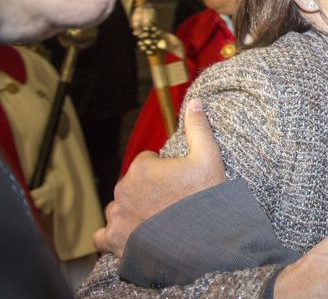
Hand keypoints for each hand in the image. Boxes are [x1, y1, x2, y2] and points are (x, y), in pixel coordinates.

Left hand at [94, 99, 225, 255]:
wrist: (202, 241)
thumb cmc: (206, 199)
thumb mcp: (209, 157)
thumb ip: (198, 127)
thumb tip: (195, 102)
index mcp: (142, 168)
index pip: (146, 162)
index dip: (164, 171)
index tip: (178, 182)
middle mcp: (123, 190)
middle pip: (132, 184)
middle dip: (147, 190)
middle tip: (172, 202)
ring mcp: (117, 216)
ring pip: (119, 207)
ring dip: (132, 211)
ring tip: (157, 221)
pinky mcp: (114, 240)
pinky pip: (103, 235)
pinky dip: (113, 234)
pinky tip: (131, 234)